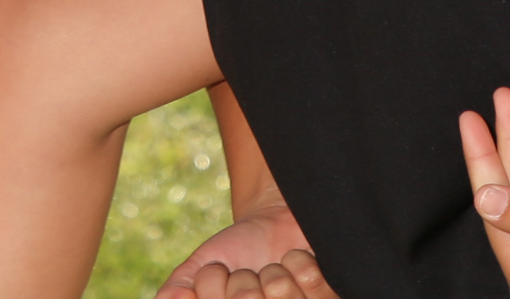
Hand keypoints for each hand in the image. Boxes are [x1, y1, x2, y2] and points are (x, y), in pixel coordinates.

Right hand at [157, 199, 340, 298]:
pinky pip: (306, 276)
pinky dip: (298, 261)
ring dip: (272, 272)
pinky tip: (298, 263)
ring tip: (276, 271)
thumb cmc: (236, 252)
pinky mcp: (330, 297)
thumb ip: (179, 287)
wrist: (274, 220)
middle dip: (240, 284)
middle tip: (249, 276)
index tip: (219, 278)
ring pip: (277, 290)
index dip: (213, 289)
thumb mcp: (200, 269)